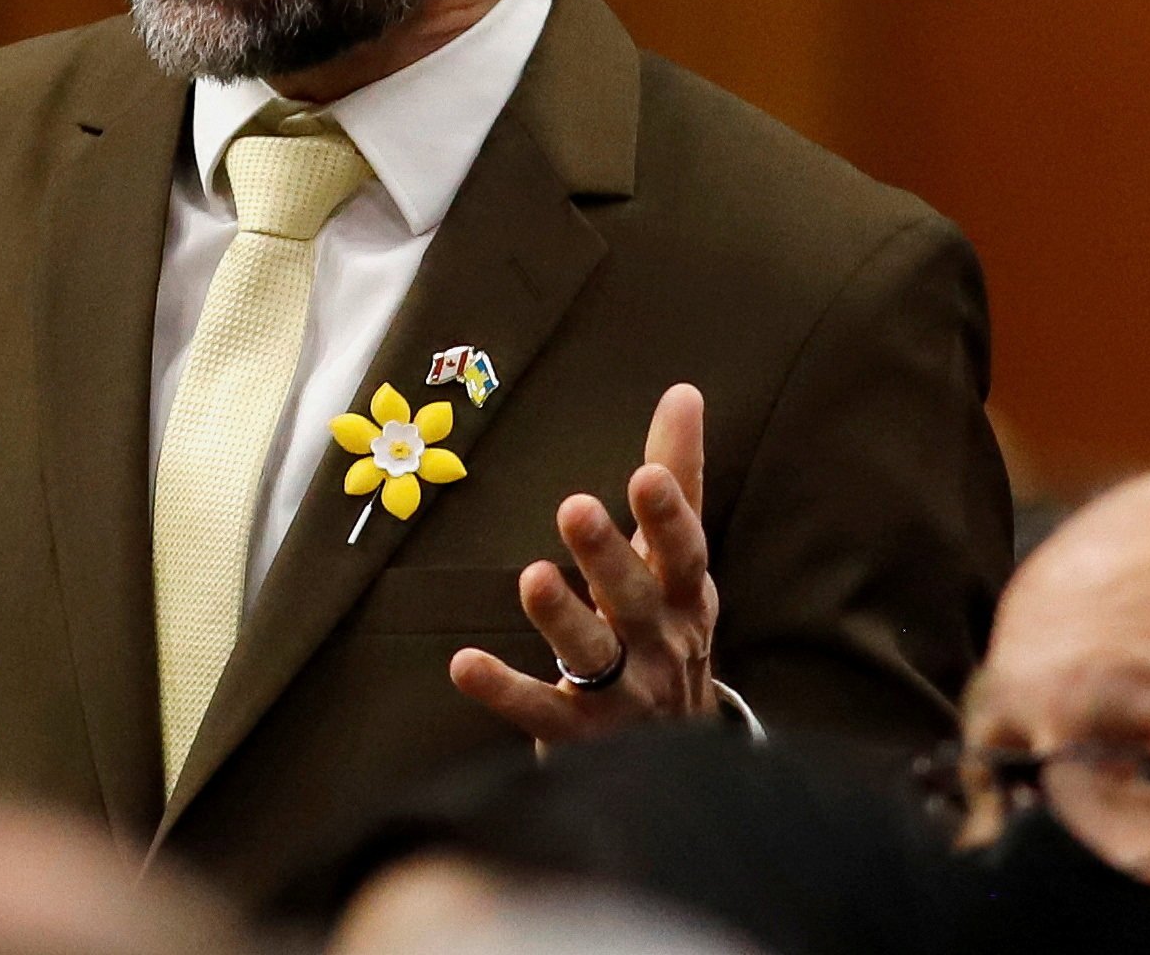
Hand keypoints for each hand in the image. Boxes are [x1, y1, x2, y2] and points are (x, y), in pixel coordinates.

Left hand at [449, 382, 717, 744]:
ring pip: (594, 656)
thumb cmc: (665, 628)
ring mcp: (622, 696)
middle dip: (608, 556)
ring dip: (563, 617)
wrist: (675, 757)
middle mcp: (662, 647)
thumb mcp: (676, 560)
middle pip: (637, 600)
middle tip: (574, 507)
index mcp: (686, 598)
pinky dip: (503, 690)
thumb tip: (683, 391)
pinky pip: (540, 712)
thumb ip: (676, 477)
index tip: (646, 473)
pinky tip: (463, 663)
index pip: (686, 554)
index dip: (669, 517)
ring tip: (532, 576)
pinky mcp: (578, 735)